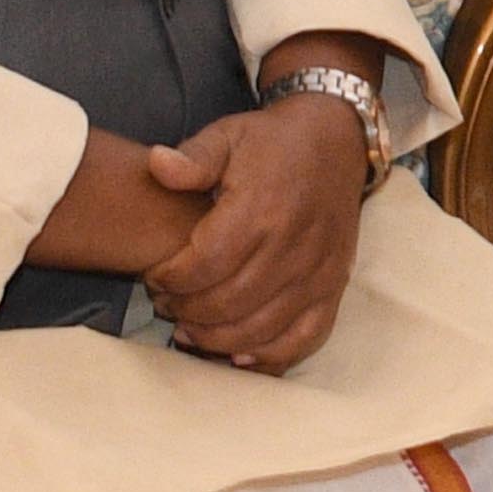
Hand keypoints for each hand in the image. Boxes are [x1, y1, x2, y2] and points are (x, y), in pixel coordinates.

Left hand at [139, 96, 371, 372]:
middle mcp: (293, 245)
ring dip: (218, 339)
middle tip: (167, 306)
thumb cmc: (273, 142)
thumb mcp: (228, 134)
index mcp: (262, 207)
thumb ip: (192, 156)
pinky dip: (270, 356)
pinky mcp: (334, 286)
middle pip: (229, 302)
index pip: (206, 264)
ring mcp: (318, 271)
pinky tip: (239, 356)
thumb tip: (156, 165)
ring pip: (261, 328)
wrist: (337, 142)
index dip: (172, 280)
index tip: (155, 277)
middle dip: (187, 312)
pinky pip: (304, 337)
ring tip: (190, 330)